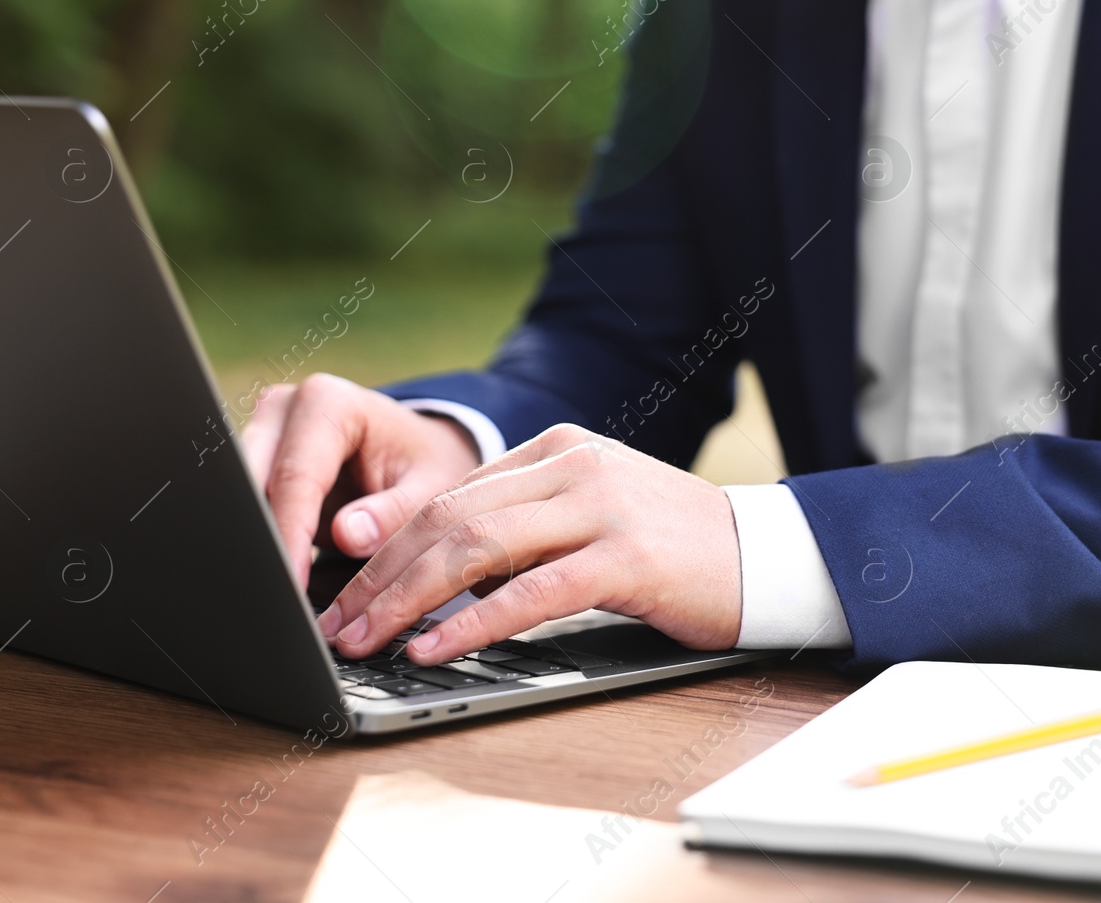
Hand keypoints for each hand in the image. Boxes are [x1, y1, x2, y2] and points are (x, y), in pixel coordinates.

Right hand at [241, 374, 481, 587]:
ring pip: (240, 498)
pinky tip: (273, 576)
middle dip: (263, 540)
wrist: (417, 452)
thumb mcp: (430, 489)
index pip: (296, 477)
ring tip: (273, 591)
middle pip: (254, 484)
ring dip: (256, 542)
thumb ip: (395, 511)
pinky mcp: (255, 463)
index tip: (290, 584)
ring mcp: (262, 433)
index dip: (291, 535)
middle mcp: (285, 409)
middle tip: (276, 595)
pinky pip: (245, 507)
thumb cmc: (425, 466)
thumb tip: (349, 535)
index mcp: (328, 403)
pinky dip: (259, 541)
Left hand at [317, 424, 743, 663]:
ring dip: (408, 600)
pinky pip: (532, 592)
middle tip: (335, 624)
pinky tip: (434, 649)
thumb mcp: (591, 516)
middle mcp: (574, 466)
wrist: (765, 557)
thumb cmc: (671, 548)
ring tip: (366, 641)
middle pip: (449, 518)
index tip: (342, 593)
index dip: (383, 548)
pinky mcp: (628, 558)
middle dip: (380, 577)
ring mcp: (602, 507)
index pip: (448, 496)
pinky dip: (473, 624)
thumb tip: (433, 574)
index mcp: (558, 450)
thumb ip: (524, 526)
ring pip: (477, 549)